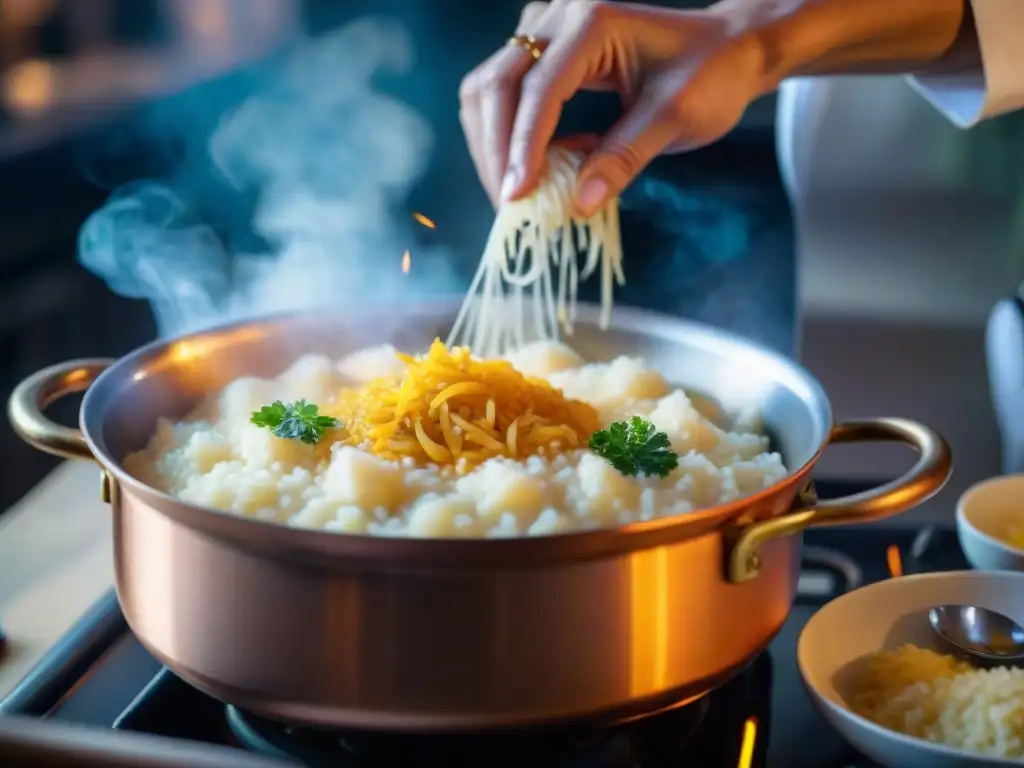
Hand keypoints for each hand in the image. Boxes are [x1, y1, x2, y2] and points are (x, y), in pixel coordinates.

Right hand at [458, 1, 766, 214]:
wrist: (728, 50)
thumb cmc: (711, 75)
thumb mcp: (673, 118)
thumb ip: (624, 158)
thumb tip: (579, 205)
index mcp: (591, 24)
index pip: (539, 89)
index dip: (523, 147)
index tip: (516, 196)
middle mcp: (558, 18)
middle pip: (496, 84)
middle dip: (495, 149)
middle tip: (507, 204)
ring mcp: (547, 32)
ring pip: (489, 88)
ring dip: (491, 144)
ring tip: (510, 193)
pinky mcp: (546, 54)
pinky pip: (505, 94)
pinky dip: (505, 135)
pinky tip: (524, 170)